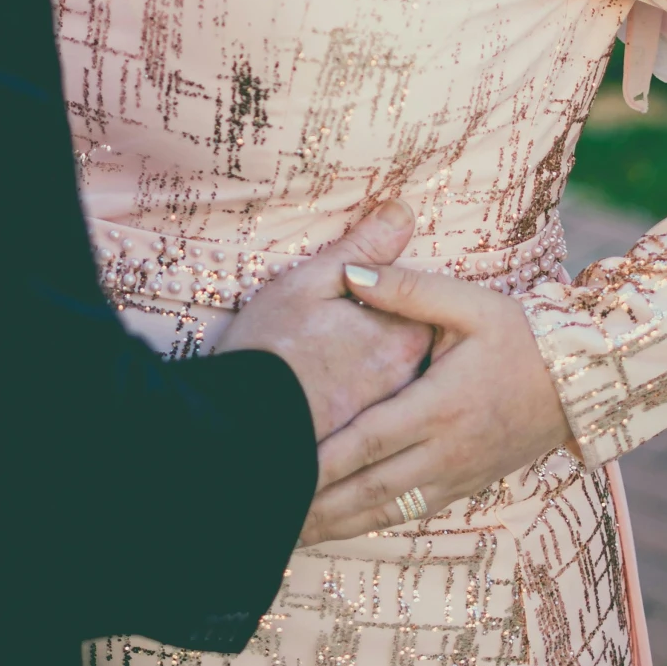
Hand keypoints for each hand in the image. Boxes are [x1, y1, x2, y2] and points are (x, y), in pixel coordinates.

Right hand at [215, 204, 433, 443]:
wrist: (239, 429)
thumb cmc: (271, 348)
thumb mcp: (311, 283)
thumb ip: (363, 249)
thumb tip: (403, 212)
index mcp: (402, 338)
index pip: (428, 310)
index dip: (404, 301)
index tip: (377, 299)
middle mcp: (406, 384)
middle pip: (418, 353)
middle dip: (398, 342)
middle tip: (358, 335)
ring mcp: (388, 423)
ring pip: (401, 392)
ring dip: (383, 381)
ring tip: (345, 372)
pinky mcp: (366, 454)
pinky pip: (378, 427)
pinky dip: (366, 415)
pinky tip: (335, 408)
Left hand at [300, 264, 573, 543]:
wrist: (579, 381)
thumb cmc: (521, 337)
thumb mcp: (470, 303)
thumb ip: (408, 289)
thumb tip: (351, 272)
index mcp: (443, 404)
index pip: (371, 437)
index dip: (323, 456)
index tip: (280, 463)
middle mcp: (447, 449)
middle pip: (369, 487)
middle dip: (317, 504)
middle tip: (265, 515)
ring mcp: (456, 474)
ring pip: (386, 511)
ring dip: (336, 524)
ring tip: (288, 532)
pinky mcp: (464, 486)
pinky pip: (409, 514)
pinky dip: (368, 524)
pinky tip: (336, 529)